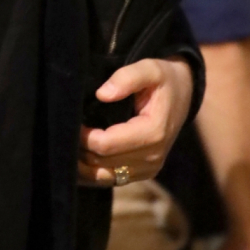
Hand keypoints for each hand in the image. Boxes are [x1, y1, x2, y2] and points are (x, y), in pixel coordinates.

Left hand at [78, 57, 192, 185]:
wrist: (183, 95)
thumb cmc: (163, 80)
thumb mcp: (150, 69)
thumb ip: (127, 77)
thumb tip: (102, 94)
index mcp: (153, 133)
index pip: (106, 145)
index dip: (84, 136)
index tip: (74, 122)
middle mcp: (152, 157)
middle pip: (102, 162)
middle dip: (81, 149)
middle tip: (67, 131)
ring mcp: (149, 169)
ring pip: (104, 177)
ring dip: (83, 165)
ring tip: (69, 145)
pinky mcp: (143, 173)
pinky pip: (111, 180)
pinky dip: (92, 172)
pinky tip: (79, 159)